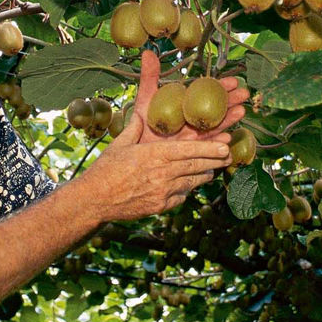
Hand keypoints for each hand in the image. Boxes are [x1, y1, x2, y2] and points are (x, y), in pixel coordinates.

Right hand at [77, 109, 232, 221]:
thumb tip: (142, 115)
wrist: (94, 200)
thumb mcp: (120, 144)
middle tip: (228, 155)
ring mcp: (163, 192)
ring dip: (204, 175)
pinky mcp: (160, 206)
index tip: (225, 145)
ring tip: (212, 169)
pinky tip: (187, 185)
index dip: (210, 148)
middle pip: (196, 166)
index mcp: (154, 155)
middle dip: (215, 160)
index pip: (189, 150)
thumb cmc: (105, 169)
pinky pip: (181, 196)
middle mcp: (162, 174)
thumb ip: (135, 128)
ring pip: (192, 182)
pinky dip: (186, 189)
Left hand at [130, 49, 248, 144]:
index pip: (206, 93)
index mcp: (186, 105)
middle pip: (216, 109)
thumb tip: (148, 52)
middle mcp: (193, 120)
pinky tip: (227, 137)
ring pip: (215, 127)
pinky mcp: (192, 153)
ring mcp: (194, 137)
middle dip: (231, 101)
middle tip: (245, 93)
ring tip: (241, 111)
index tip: (233, 81)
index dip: (220, 86)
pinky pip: (206, 148)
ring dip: (229, 120)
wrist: (135, 149)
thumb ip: (149, 77)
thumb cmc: (141, 124)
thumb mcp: (145, 99)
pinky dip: (216, 143)